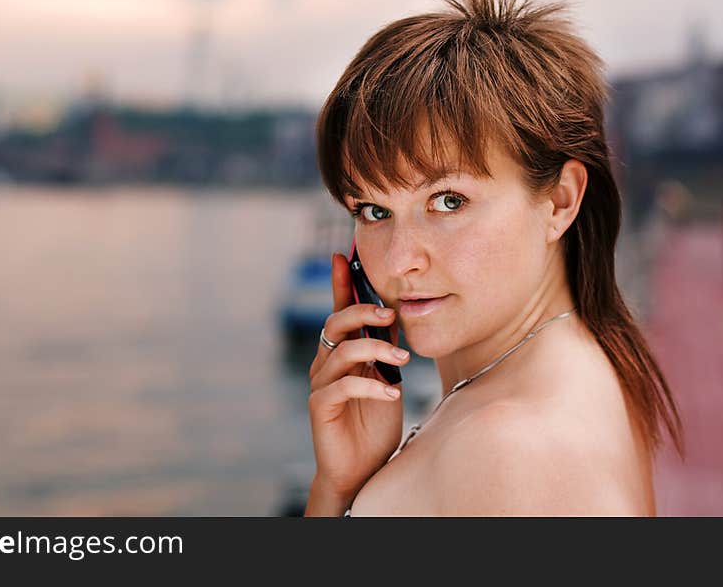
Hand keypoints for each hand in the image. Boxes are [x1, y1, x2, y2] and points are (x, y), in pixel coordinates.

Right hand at [307, 252, 407, 506]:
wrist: (361, 466)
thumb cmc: (374, 421)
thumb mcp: (386, 377)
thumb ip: (383, 348)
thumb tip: (394, 314)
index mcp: (341, 352)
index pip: (338, 311)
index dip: (339, 283)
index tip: (342, 256)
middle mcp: (326, 363)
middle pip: (336, 323)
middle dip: (362, 311)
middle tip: (389, 313)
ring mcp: (320, 383)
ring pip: (342, 350)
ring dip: (376, 349)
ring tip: (402, 360)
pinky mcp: (320, 405)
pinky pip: (343, 384)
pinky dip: (370, 384)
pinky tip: (393, 391)